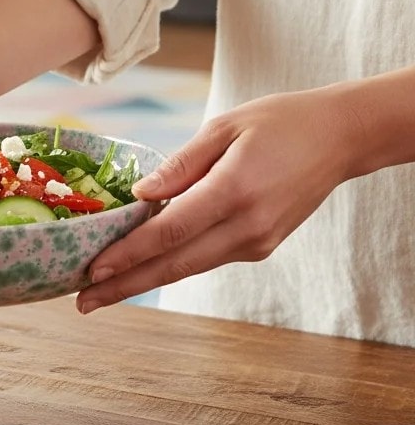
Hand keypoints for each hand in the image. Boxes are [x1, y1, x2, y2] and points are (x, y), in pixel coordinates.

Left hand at [75, 86, 359, 313]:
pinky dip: (171, 264)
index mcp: (234, 190)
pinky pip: (206, 257)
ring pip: (189, 267)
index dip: (129, 254)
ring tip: (102, 292)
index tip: (93, 270)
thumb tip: (139, 195)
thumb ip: (180, 165)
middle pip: (175, 264)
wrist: (341, 138)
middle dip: (125, 286)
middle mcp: (247, 225)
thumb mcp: (224, 127)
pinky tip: (141, 267)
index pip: (170, 232)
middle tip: (83, 302)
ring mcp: (257, 241)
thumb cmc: (279, 122)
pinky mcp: (260, 246)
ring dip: (144, 281)